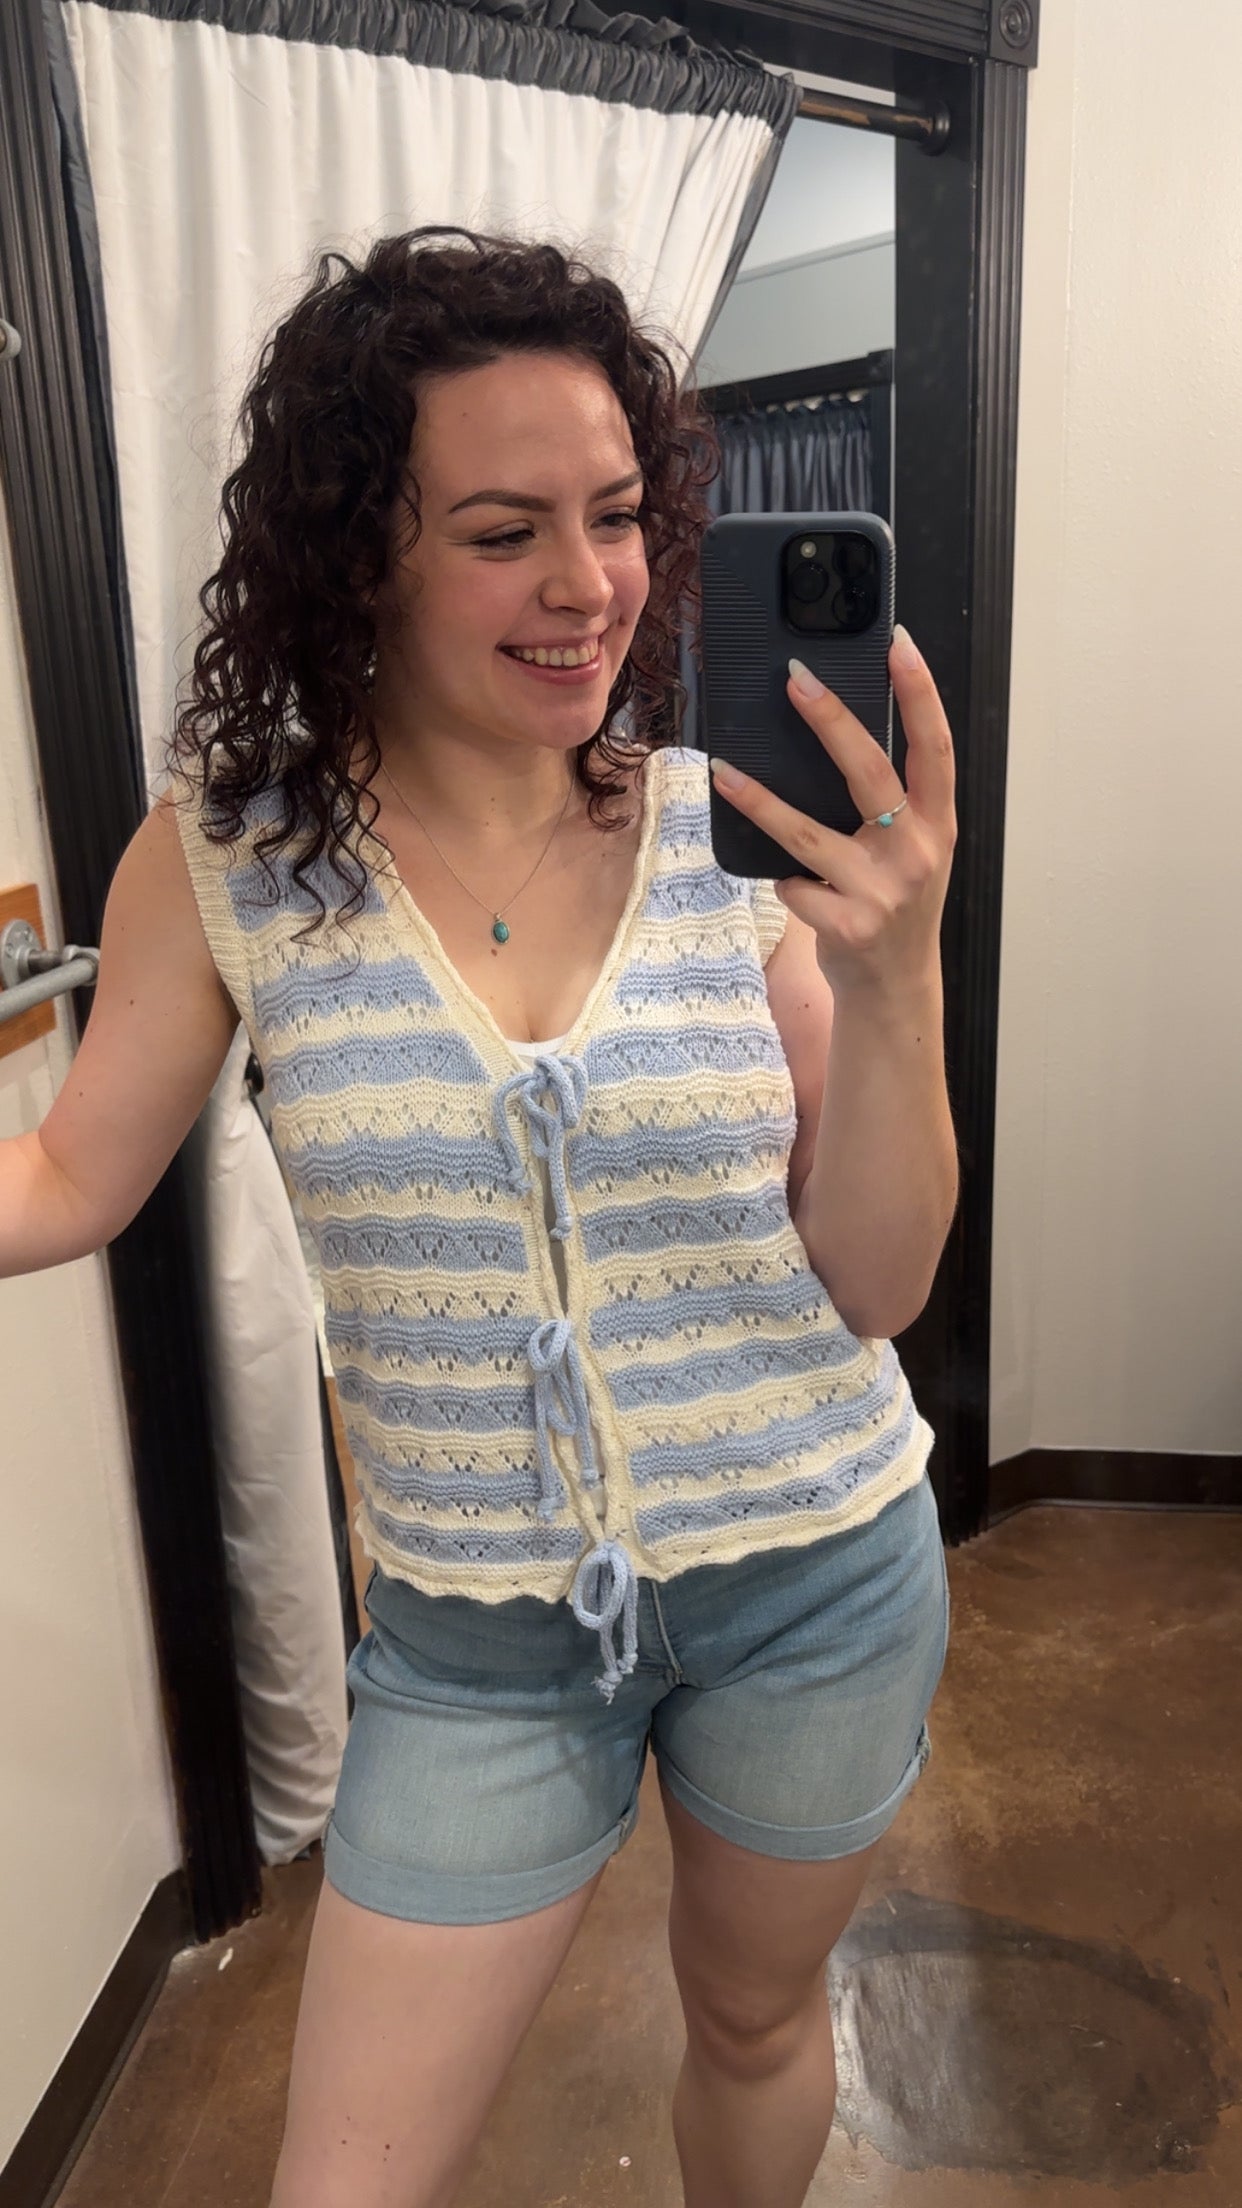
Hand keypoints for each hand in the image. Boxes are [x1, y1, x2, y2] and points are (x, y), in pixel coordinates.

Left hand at [708, 625, 956, 999]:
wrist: (894, 989)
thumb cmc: (892, 905)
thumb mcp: (909, 851)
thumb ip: (889, 806)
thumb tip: (831, 737)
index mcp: (938, 824)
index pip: (934, 746)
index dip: (920, 692)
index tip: (898, 643)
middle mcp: (917, 852)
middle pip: (872, 772)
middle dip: (832, 721)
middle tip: (796, 679)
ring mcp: (883, 891)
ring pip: (809, 833)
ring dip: (760, 800)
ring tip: (725, 771)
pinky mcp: (848, 925)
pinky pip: (795, 885)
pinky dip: (786, 882)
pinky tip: (792, 886)